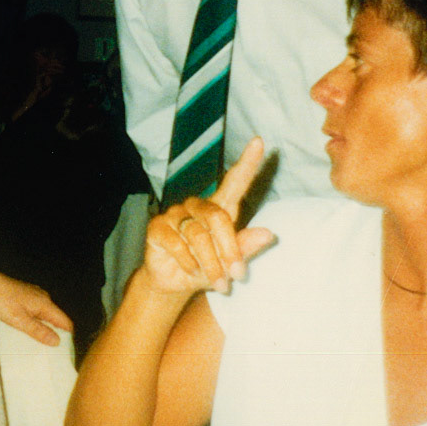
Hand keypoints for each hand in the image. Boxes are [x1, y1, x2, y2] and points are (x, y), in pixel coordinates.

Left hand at [0, 269, 71, 345]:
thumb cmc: (1, 300)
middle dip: (54, 334)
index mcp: (45, 303)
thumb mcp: (19, 320)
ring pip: (45, 315)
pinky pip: (35, 311)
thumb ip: (38, 331)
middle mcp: (43, 298)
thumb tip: (57, 341)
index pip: (65, 322)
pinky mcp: (24, 296)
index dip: (67, 336)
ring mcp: (33, 296)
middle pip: (56, 319)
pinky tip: (25, 329)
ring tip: (37, 344)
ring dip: (42, 328)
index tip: (63, 352)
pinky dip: (33, 321)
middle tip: (48, 352)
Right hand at [140, 137, 274, 297]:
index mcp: (219, 208)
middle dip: (230, 249)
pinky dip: (188, 262)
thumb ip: (247, 247)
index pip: (235, 182)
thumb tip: (269, 234)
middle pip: (218, 217)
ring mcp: (175, 215)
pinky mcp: (157, 228)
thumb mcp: (230, 262)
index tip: (259, 142)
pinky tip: (191, 271)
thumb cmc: (207, 268)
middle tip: (237, 275)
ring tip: (218, 283)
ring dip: (211, 263)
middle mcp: (197, 206)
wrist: (174, 283)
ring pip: (197, 235)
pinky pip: (177, 243)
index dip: (247, 163)